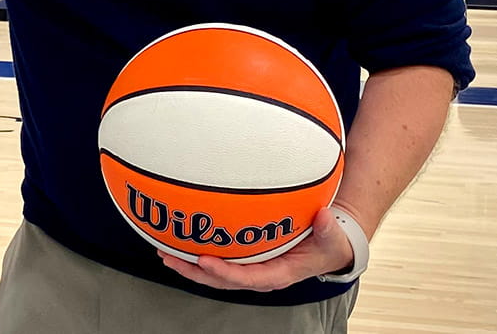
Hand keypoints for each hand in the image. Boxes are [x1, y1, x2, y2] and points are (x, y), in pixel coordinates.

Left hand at [157, 206, 355, 292]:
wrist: (328, 245)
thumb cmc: (328, 243)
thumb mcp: (332, 237)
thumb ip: (328, 229)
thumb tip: (324, 216)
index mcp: (278, 274)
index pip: (247, 278)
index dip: (224, 272)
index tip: (204, 261)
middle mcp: (259, 275)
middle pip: (222, 279)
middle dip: (194, 270)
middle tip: (169, 257)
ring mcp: (251, 267)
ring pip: (214, 273)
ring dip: (189, 264)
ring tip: (164, 252)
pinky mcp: (246, 258)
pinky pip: (218, 259)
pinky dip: (197, 253)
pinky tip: (178, 242)